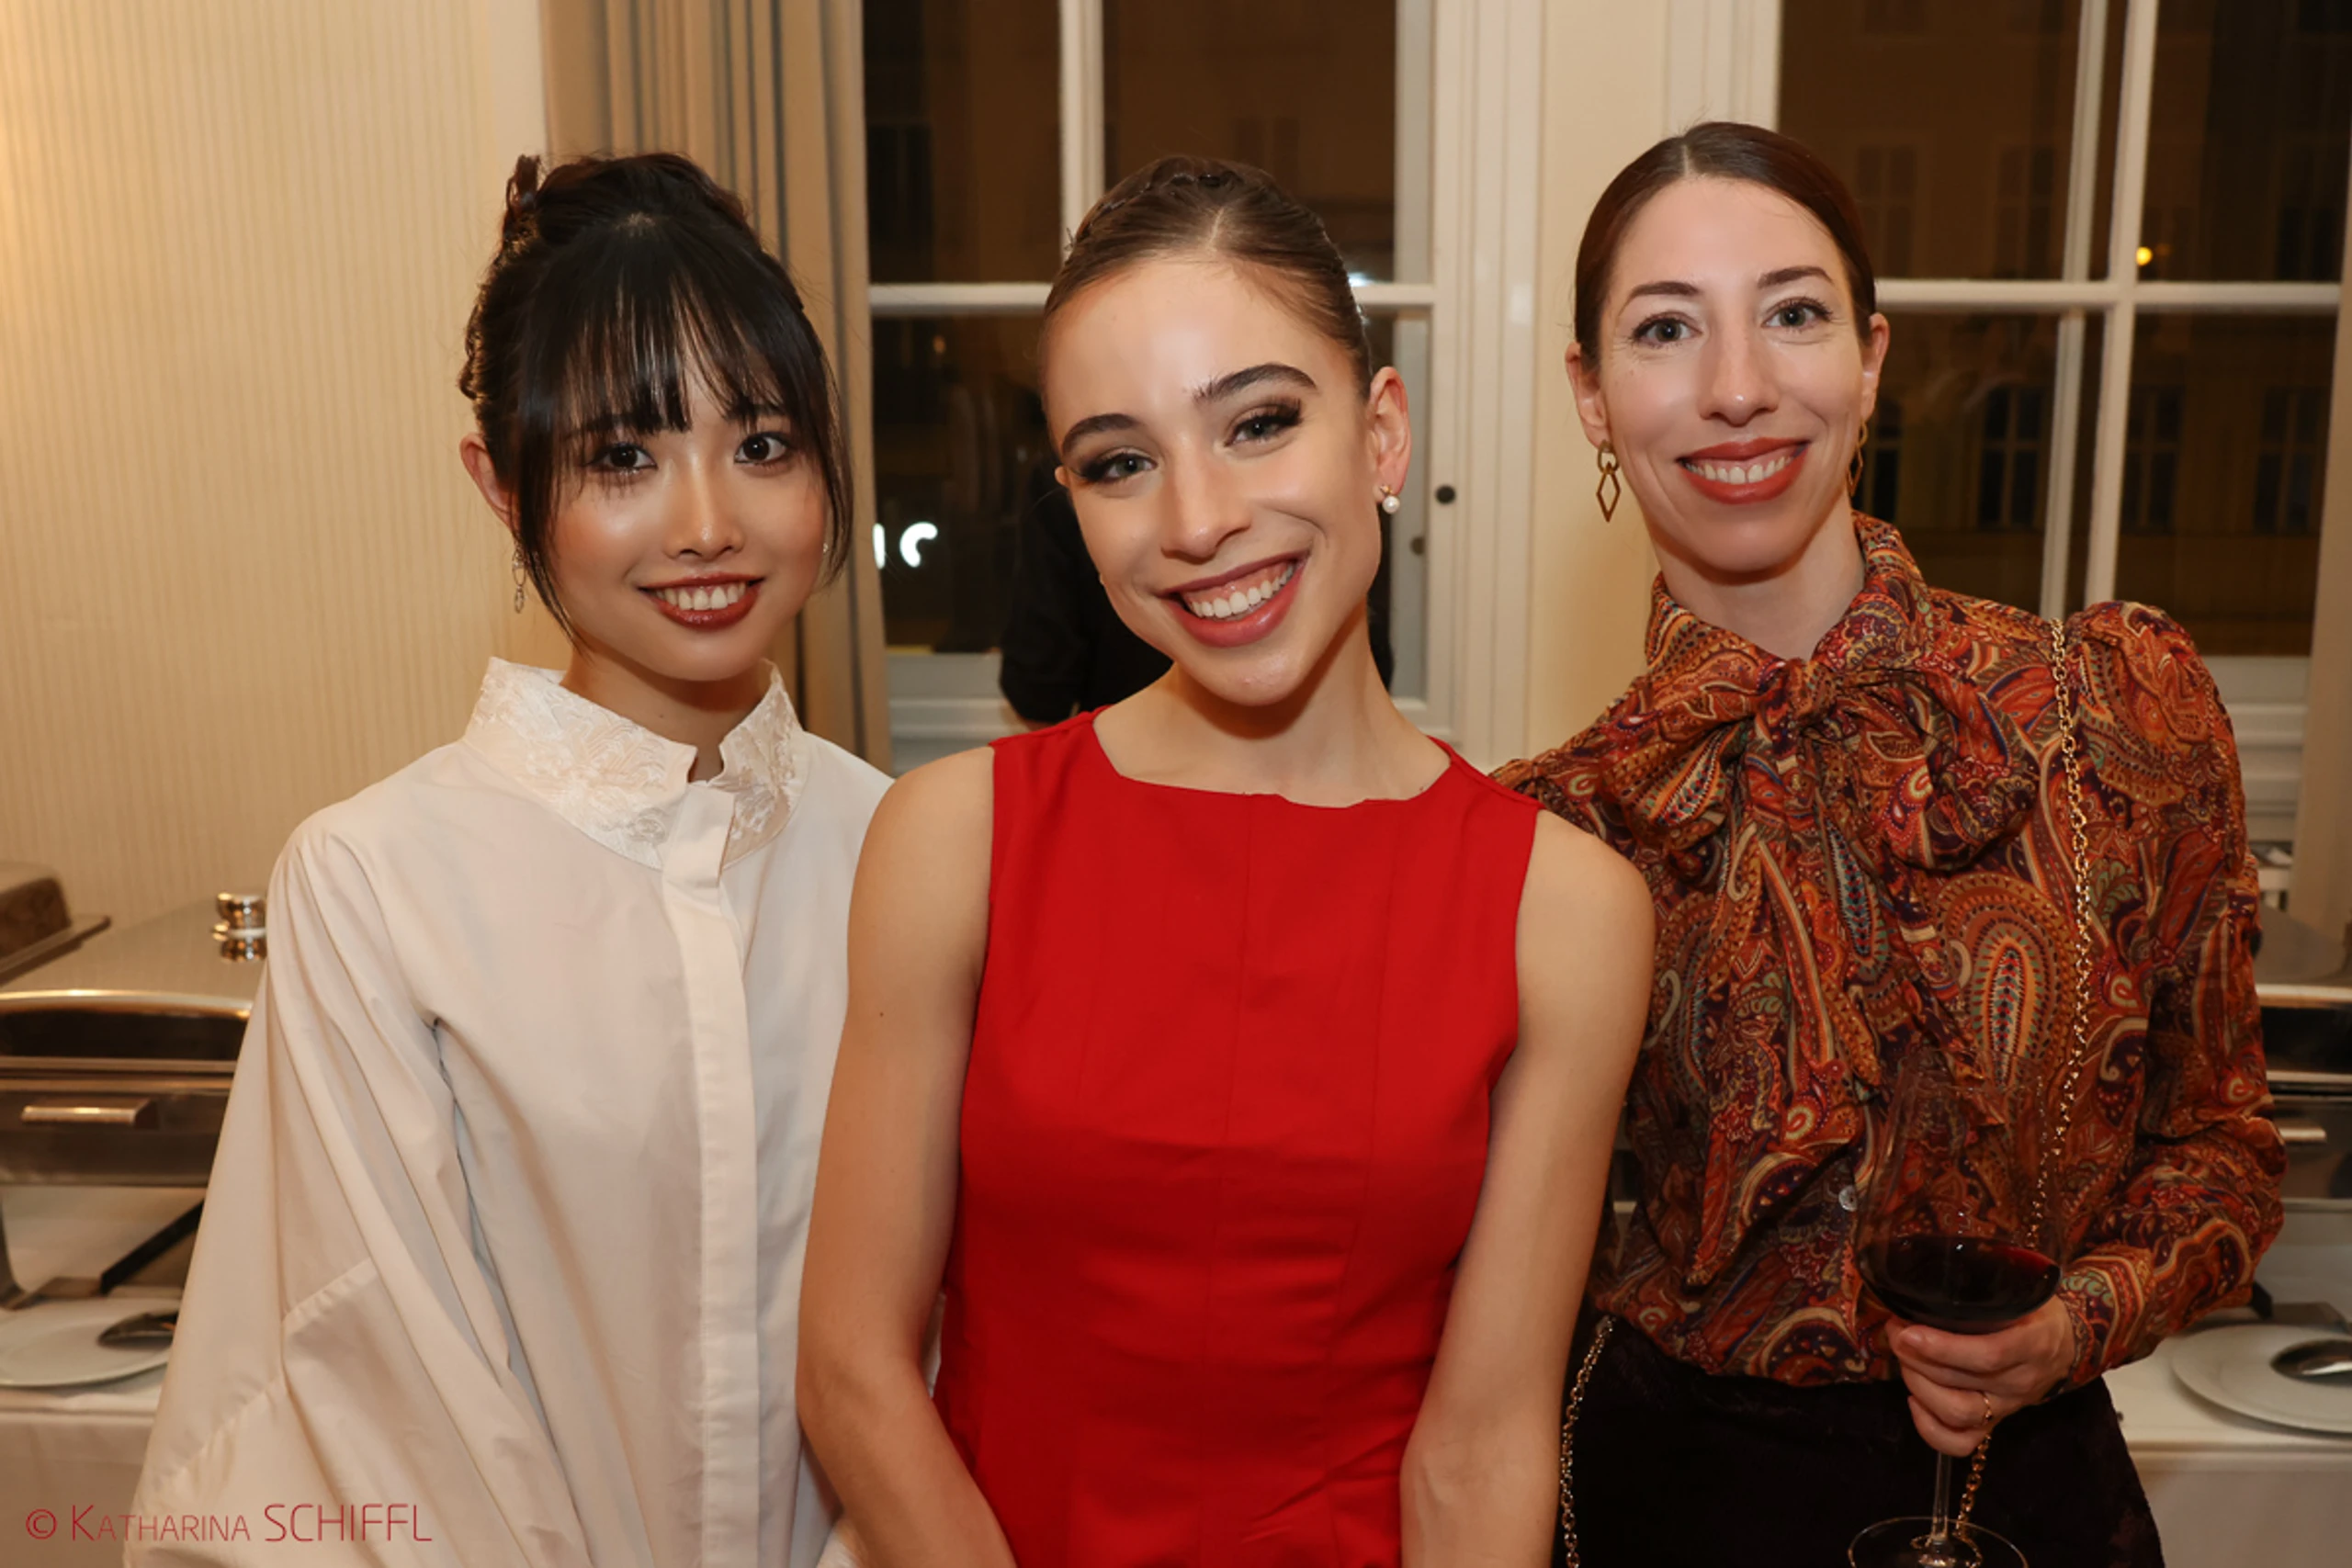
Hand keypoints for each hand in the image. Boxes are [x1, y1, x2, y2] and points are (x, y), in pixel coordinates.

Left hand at [1884, 1297, 2074, 1456]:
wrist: (2064, 1346)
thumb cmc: (2034, 1311)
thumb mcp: (2021, 1289)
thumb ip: (1987, 1281)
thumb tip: (1937, 1261)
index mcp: (2033, 1343)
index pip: (1989, 1355)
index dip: (1943, 1347)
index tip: (1909, 1332)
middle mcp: (2021, 1381)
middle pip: (1962, 1384)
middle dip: (1916, 1358)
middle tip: (1896, 1331)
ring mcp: (2007, 1407)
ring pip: (1958, 1414)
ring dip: (1918, 1386)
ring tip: (1902, 1359)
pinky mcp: (1994, 1424)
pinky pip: (1961, 1443)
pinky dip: (1929, 1428)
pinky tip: (1913, 1400)